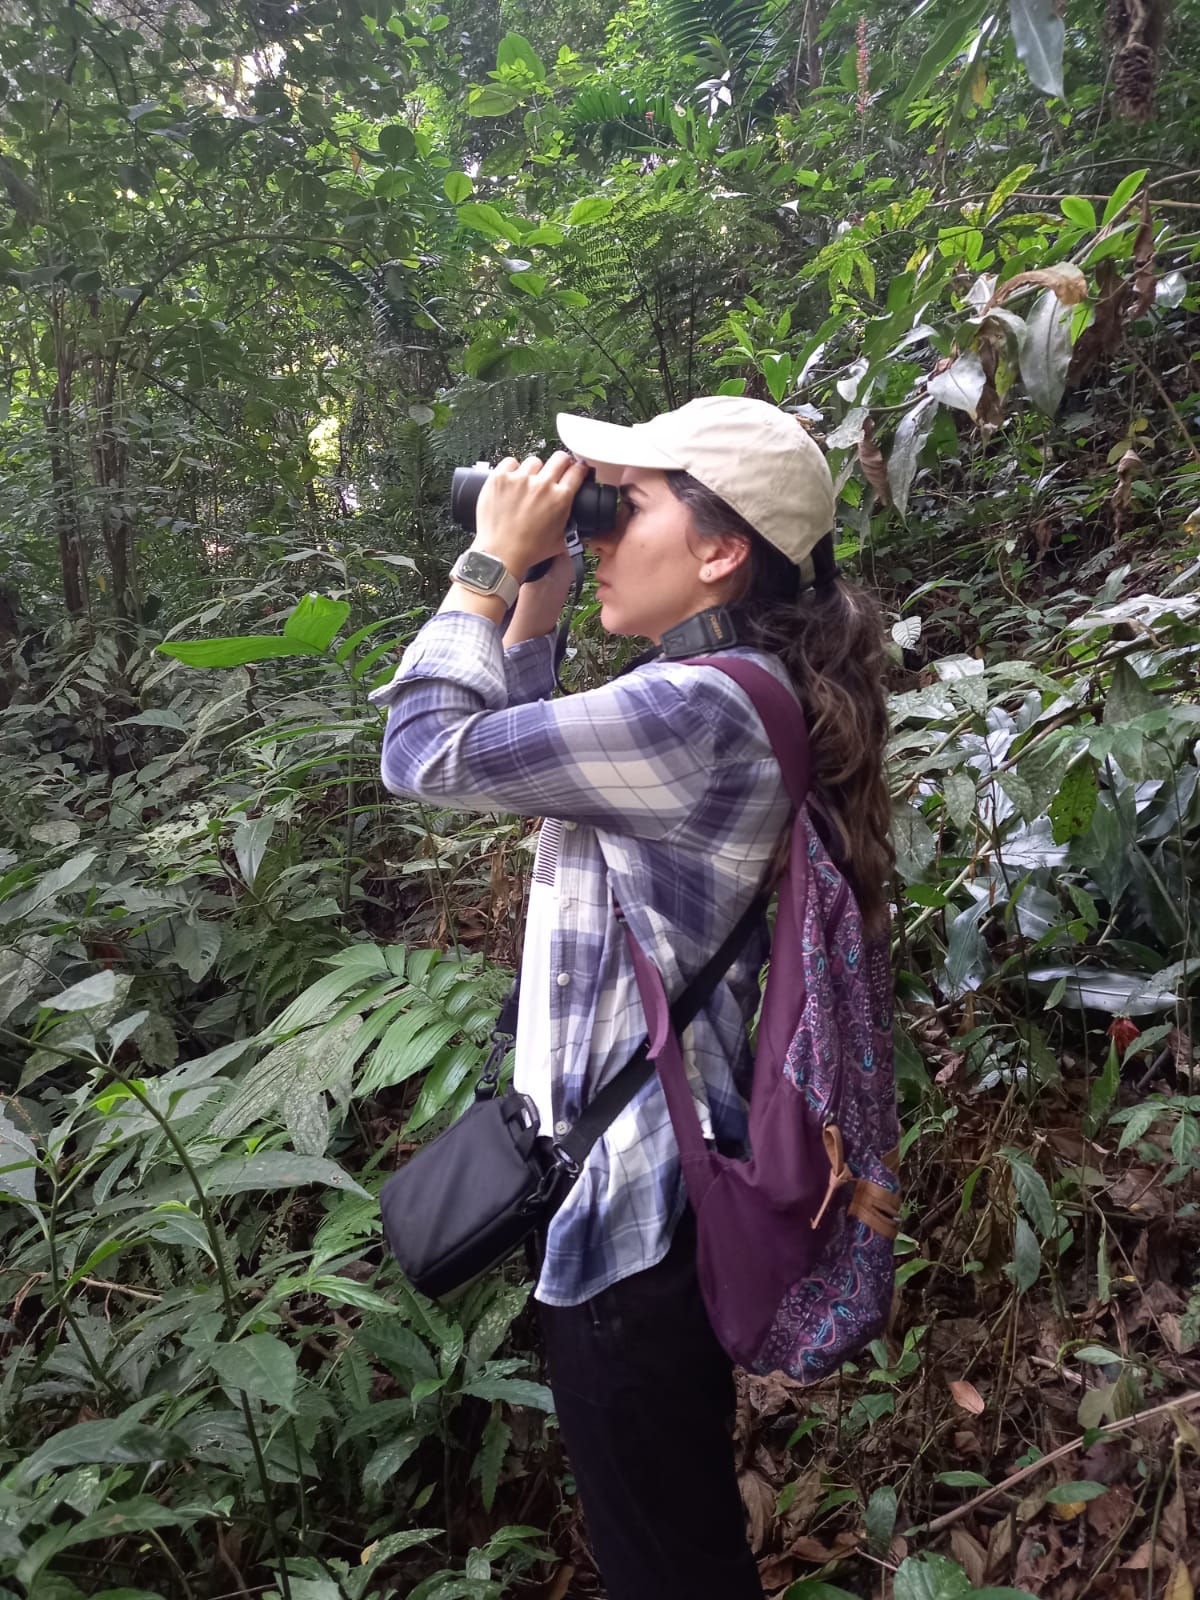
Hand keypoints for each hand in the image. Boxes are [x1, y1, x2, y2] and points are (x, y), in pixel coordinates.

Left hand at [474, 451, 589, 574]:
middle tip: (556, 471)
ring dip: (534, 470)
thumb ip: (574, 527)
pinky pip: (510, 462)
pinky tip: (512, 482)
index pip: (577, 470)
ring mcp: (520, 479)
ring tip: (528, 484)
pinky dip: (512, 470)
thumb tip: (582, 523)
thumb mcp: (561, 540)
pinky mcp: (500, 478)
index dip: (579, 468)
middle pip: (559, 458)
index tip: (576, 469)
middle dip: (561, 463)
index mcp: (560, 498)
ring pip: (534, 461)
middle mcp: (542, 484)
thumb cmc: (529, 551)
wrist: (500, 554)